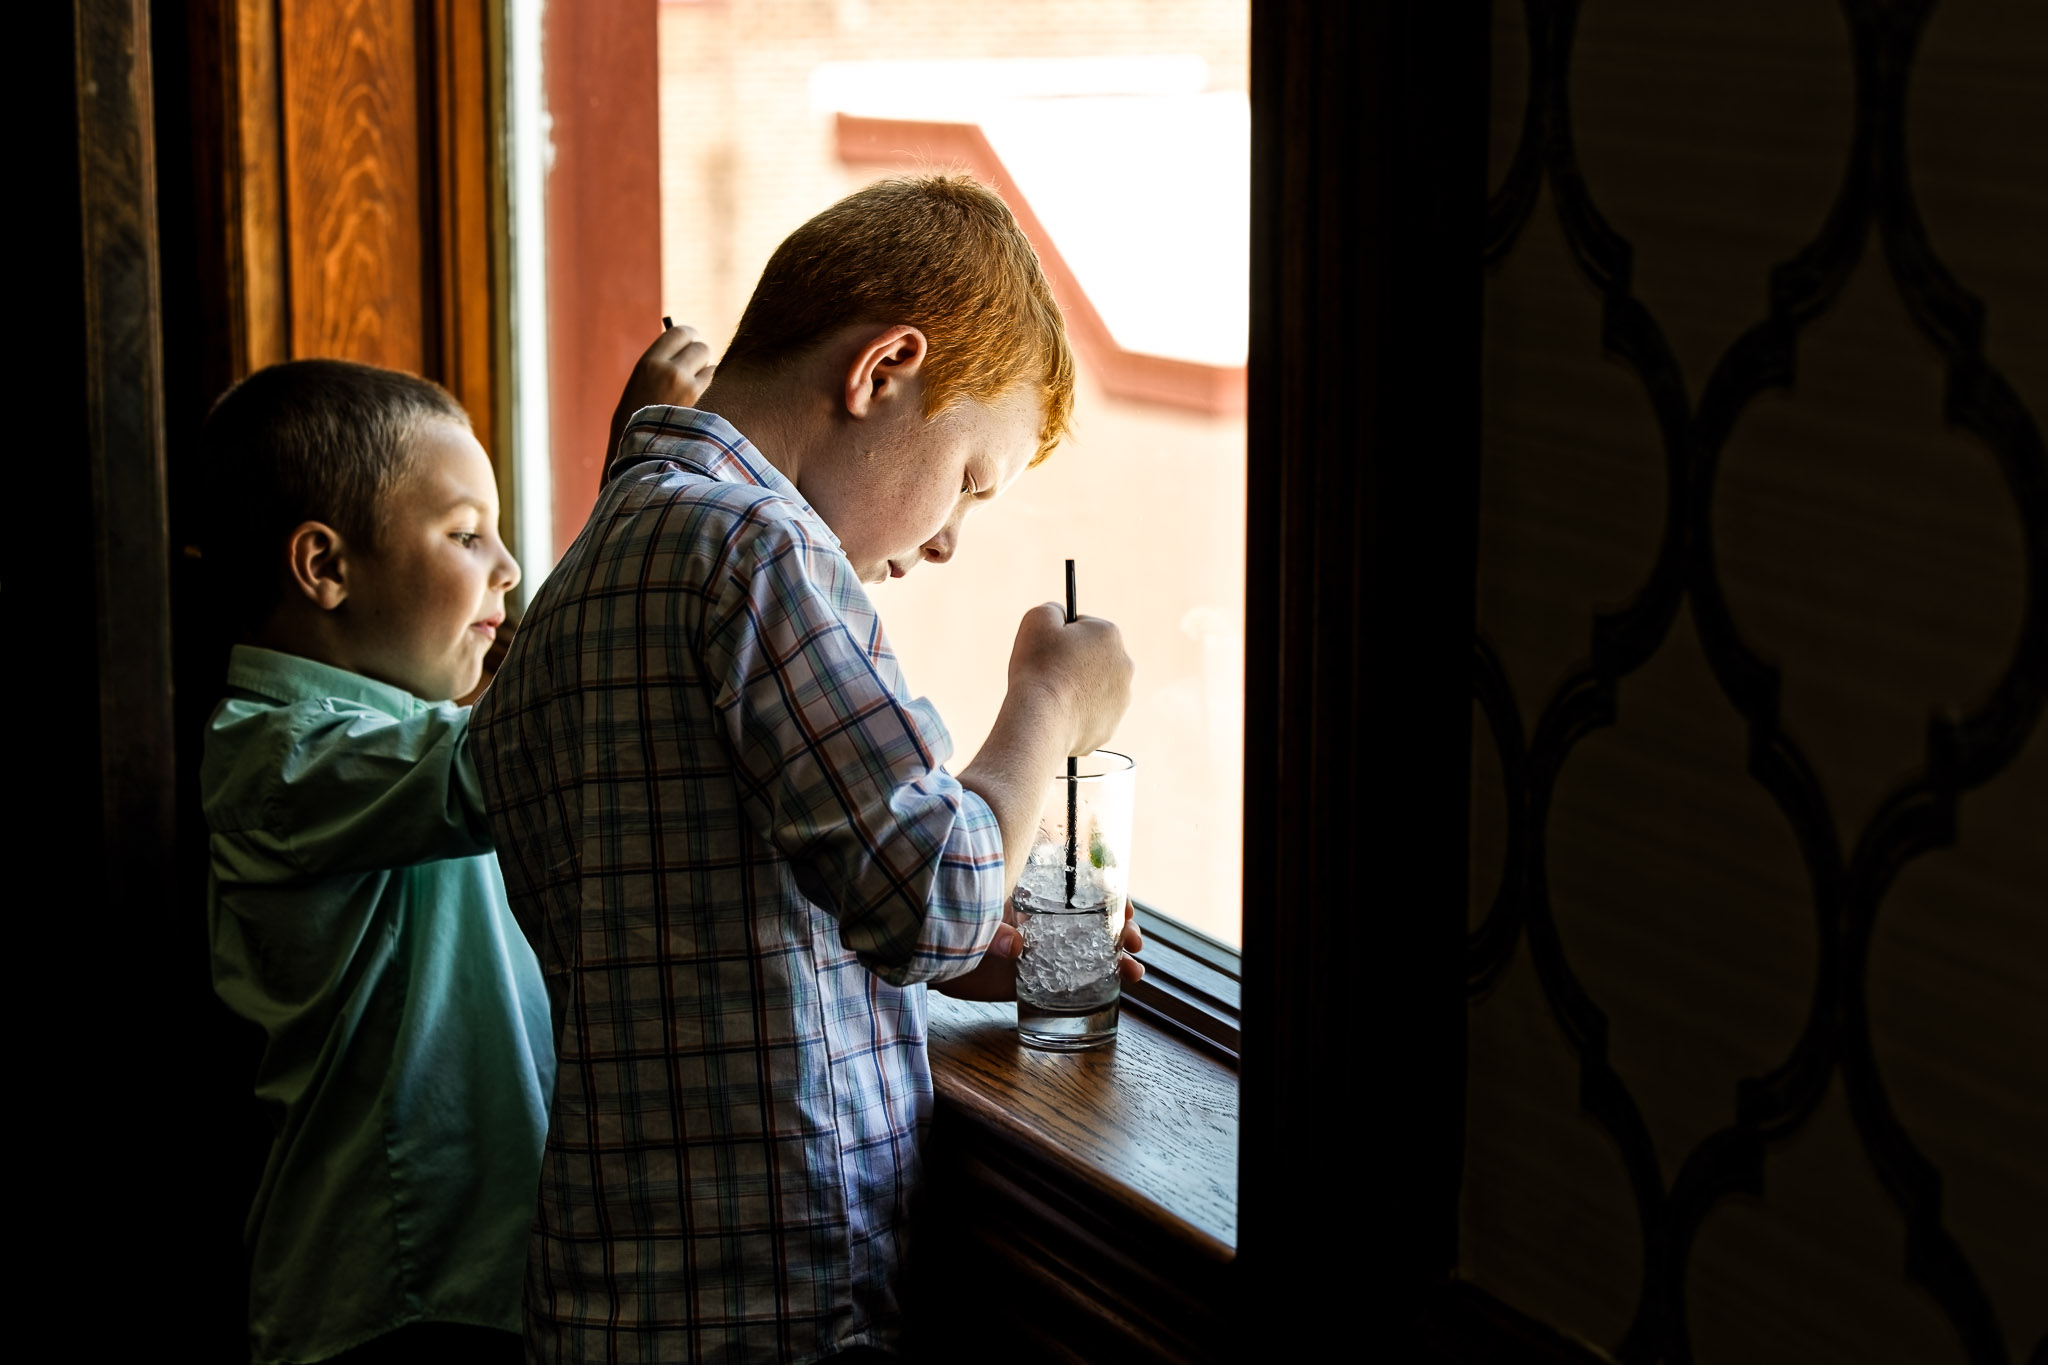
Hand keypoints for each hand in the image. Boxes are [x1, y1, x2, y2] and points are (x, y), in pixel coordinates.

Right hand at [608, 322, 716, 460]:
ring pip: (709, 362)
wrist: (638, 446)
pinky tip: (700, 392)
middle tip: (695, 363)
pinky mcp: (697, 400)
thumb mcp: (641, 381)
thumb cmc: (637, 414)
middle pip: (699, 347)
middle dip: (700, 354)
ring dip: (706, 369)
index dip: (689, 335)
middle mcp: (667, 369)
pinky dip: (709, 382)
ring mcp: (684, 385)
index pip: (679, 332)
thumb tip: (686, 345)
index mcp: (649, 361)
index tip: (691, 340)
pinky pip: (712, 379)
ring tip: (694, 382)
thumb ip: (660, 362)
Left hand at [933, 901, 1145, 1001]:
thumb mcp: (972, 910)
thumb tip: (1016, 945)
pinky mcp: (1035, 977)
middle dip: (1120, 926)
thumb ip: (993, 928)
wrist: (921, 949)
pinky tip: (1126, 982)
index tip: (1126, 903)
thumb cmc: (946, 913)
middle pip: (1094, 916)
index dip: (1108, 890)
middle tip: (1133, 939)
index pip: (1078, 883)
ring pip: (1091, 947)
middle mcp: (1042, 916)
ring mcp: (1042, 946)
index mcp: (1030, 889)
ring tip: (1136, 969)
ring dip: (1119, 955)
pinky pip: (1074, 979)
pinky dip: (1101, 980)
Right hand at [1006, 603, 1133, 756]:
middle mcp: (1125, 664)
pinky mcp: (1112, 726)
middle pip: (1093, 658)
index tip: (1048, 650)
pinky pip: (1092, 714)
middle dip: (1075, 662)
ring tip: (1054, 696)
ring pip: (1095, 687)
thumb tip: (1062, 613)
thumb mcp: (1037, 619)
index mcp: (1110, 634)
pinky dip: (1078, 714)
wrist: (1041, 720)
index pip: (1084, 627)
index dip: (1061, 637)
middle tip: (1050, 673)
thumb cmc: (1038, 667)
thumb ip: (1053, 609)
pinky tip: (1060, 715)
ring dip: (1078, 688)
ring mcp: (1122, 698)